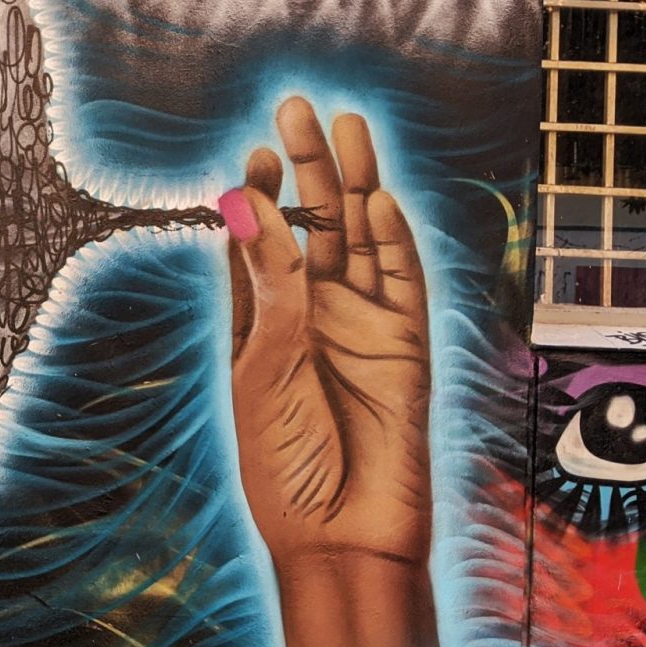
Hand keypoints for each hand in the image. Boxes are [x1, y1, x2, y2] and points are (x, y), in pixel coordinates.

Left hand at [225, 97, 440, 646]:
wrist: (340, 538)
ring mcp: (361, 330)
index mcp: (260, 326)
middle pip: (313, 228)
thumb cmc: (284, 466)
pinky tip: (381, 200)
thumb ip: (267, 286)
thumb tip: (240, 203)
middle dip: (307, 170)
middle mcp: (312, 319)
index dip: (259, 199)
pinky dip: (393, 243)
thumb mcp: (263, 367)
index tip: (252, 157)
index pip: (260, 246)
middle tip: (298, 109)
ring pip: (360, 243)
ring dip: (354, 187)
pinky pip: (403, 285)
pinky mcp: (405, 349)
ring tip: (347, 127)